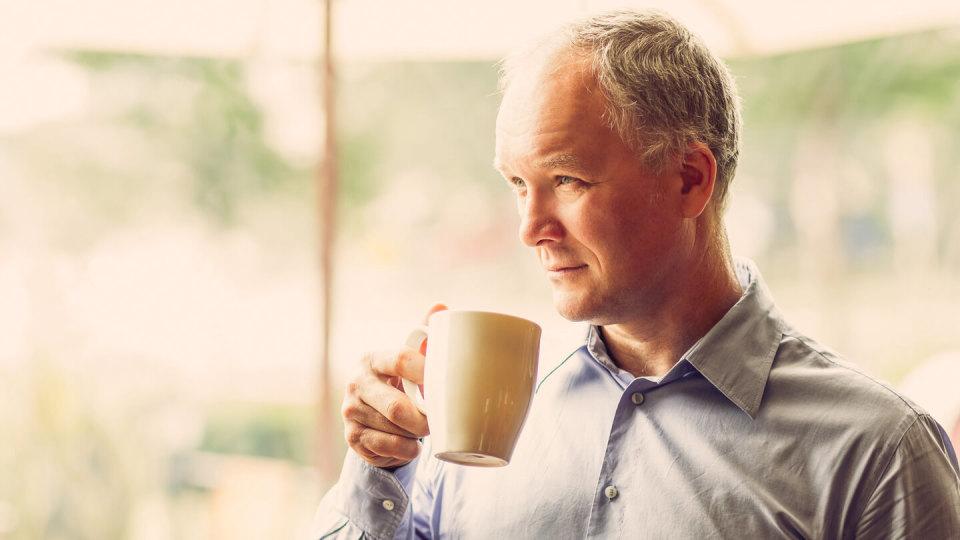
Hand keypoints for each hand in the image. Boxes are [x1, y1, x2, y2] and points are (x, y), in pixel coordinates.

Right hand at [341, 303, 446, 467]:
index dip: (425, 372)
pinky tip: (411, 445)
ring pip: (394, 429)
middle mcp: (356, 383)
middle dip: (422, 418)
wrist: (373, 421)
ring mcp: (350, 411)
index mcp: (372, 359)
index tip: (443, 384)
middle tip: (438, 421)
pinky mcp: (351, 437)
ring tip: (423, 430)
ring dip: (415, 434)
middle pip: (396, 405)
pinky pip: (387, 446)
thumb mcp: (409, 362)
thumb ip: (424, 337)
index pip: (400, 360)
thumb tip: (441, 307)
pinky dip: (406, 449)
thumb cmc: (399, 385)